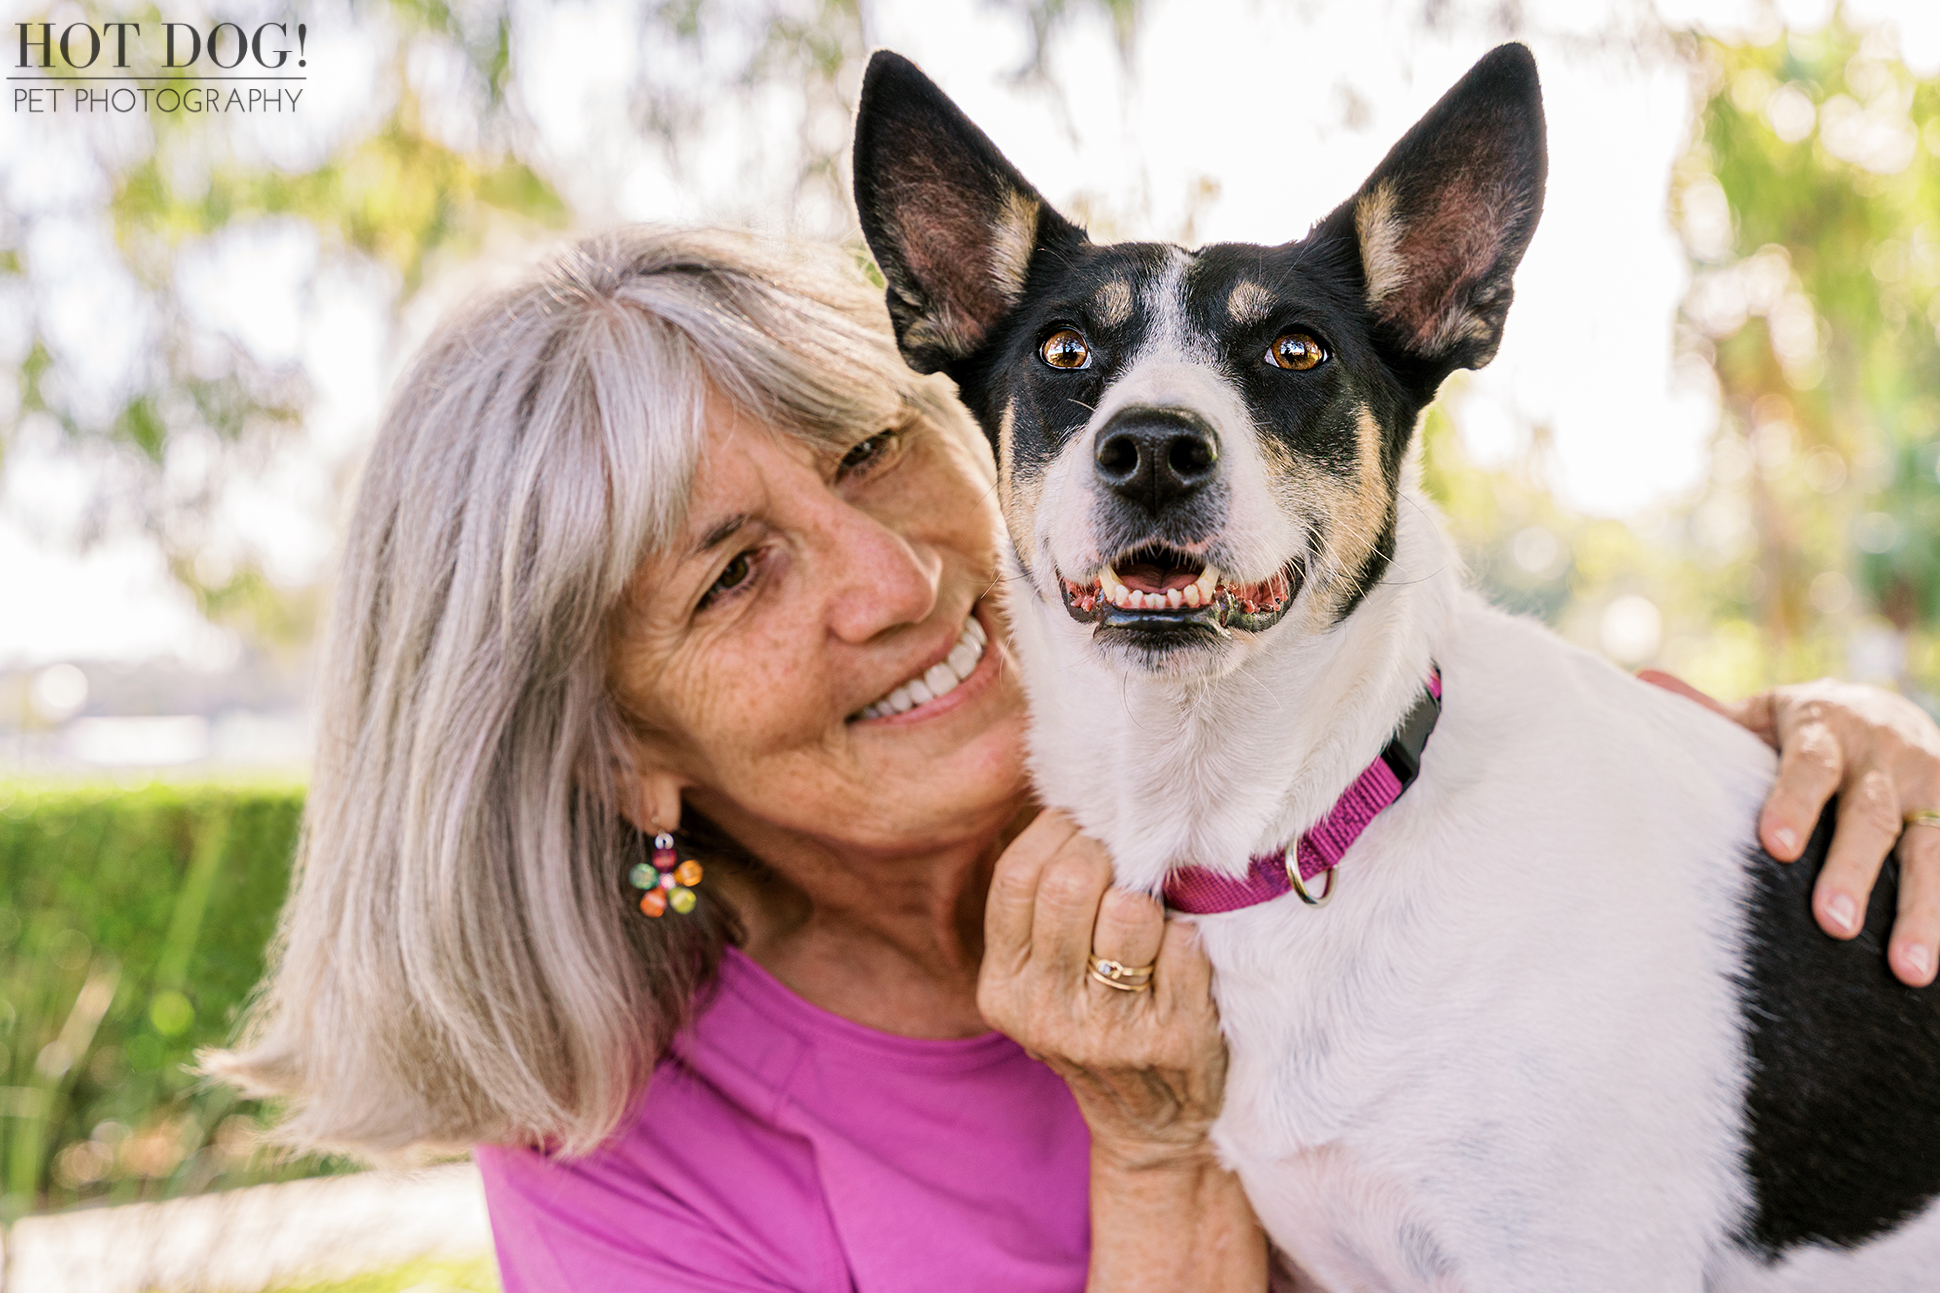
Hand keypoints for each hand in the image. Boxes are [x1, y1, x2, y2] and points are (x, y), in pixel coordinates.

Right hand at [979, 810, 1266, 1288]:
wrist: (1153, 1130)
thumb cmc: (1099, 1029)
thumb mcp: (1044, 983)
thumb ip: (1043, 912)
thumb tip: (1071, 803)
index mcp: (1005, 989)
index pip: (1017, 877)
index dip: (1056, 833)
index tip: (1085, 824)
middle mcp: (1046, 1012)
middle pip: (1067, 884)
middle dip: (1106, 852)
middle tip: (1127, 854)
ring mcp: (1108, 1030)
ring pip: (1127, 910)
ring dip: (1148, 895)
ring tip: (1151, 909)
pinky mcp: (1170, 1039)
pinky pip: (1182, 946)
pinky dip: (1188, 934)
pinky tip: (1182, 950)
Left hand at [1640, 672, 1939, 986]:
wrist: (1893, 711)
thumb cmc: (1808, 731)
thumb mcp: (1767, 715)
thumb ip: (1714, 714)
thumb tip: (1642, 680)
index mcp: (1827, 728)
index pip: (1810, 765)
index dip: (1794, 802)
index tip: (1776, 846)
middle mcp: (1886, 755)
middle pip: (1871, 816)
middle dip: (1854, 870)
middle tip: (1832, 924)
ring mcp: (1933, 788)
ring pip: (1933, 850)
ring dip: (1923, 912)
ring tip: (1908, 971)